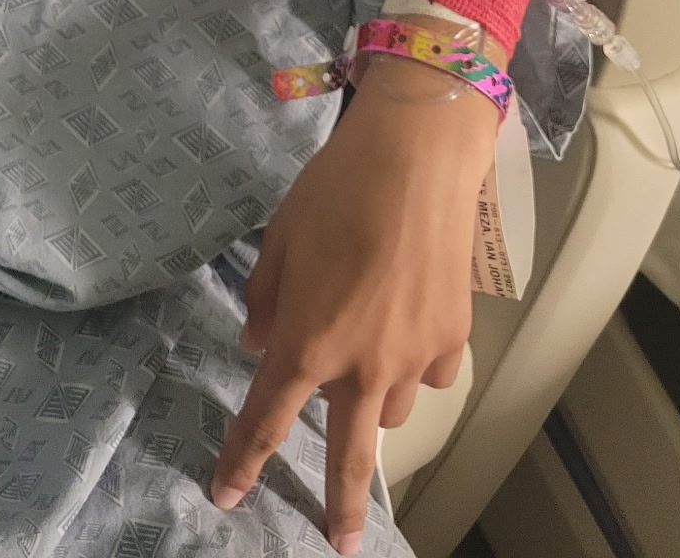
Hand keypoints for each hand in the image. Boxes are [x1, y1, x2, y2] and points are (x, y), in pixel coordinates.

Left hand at [210, 57, 497, 553]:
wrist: (416, 160)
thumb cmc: (335, 190)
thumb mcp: (280, 238)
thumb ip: (266, 298)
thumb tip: (260, 343)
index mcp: (307, 343)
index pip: (266, 420)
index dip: (243, 461)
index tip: (227, 494)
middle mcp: (362, 366)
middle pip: (348, 457)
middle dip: (340, 508)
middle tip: (340, 542)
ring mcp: (414, 359)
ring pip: (392, 410)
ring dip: (373, 400)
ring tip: (365, 361)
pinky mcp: (452, 338)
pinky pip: (429, 374)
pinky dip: (415, 365)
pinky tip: (407, 330)